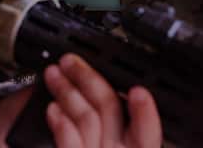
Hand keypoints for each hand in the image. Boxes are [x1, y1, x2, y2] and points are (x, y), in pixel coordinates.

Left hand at [0, 55, 161, 147]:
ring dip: (67, 91)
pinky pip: (70, 142)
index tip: (138, 91)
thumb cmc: (77, 145)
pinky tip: (53, 109)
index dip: (146, 112)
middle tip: (70, 62)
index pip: (149, 134)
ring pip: (87, 119)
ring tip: (53, 76)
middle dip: (89, 79)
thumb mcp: (99, 137)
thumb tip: (92, 85)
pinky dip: (61, 122)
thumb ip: (106, 121)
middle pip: (111, 112)